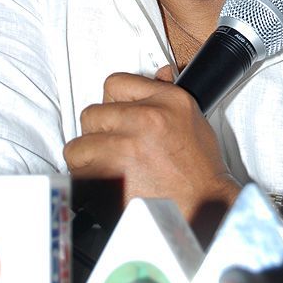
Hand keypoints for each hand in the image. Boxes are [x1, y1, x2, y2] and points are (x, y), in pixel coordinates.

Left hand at [64, 72, 239, 222]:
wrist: (204, 208)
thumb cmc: (200, 170)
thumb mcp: (192, 121)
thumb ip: (168, 96)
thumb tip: (160, 74)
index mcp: (168, 100)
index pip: (115, 83)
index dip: (111, 102)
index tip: (113, 116)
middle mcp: (148, 117)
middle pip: (92, 114)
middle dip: (97, 133)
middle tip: (109, 148)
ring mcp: (128, 146)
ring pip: (78, 146)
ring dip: (86, 160)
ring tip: (105, 169)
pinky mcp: (112, 176)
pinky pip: (79, 174)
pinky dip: (86, 183)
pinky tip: (105, 187)